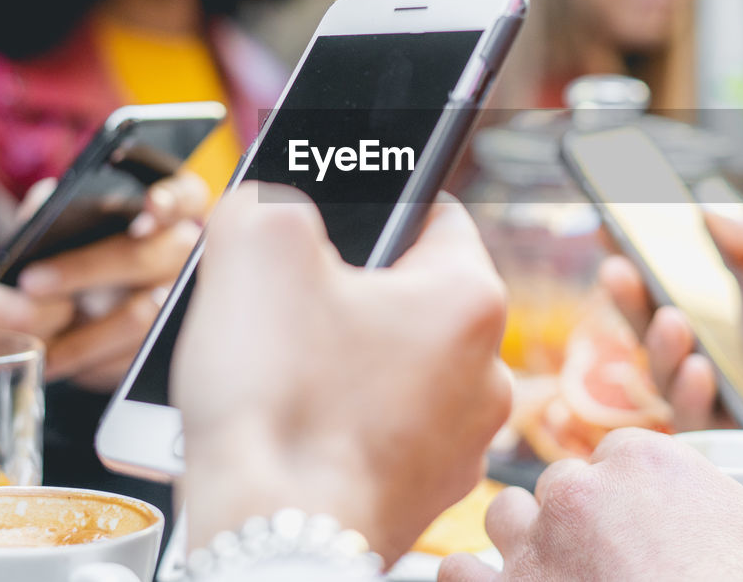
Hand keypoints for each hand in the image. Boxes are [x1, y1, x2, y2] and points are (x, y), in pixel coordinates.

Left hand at [16, 171, 207, 389]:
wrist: (101, 300)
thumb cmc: (94, 248)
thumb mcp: (83, 222)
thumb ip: (65, 208)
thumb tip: (45, 198)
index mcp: (176, 211)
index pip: (185, 198)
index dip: (171, 201)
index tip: (150, 206)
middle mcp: (187, 254)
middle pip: (146, 258)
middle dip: (85, 269)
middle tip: (32, 281)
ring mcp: (182, 301)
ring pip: (141, 317)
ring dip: (85, 331)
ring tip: (36, 336)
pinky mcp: (169, 343)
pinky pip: (134, 355)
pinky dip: (92, 360)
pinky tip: (57, 359)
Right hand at [173, 183, 511, 564]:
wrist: (274, 542)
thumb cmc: (282, 408)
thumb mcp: (256, 251)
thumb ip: (269, 200)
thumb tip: (272, 203)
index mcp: (469, 298)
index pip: (433, 213)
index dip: (373, 207)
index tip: (332, 218)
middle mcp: (486, 370)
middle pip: (409, 294)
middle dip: (346, 290)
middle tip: (288, 299)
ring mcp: (460, 440)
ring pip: (394, 364)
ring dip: (342, 356)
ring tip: (282, 368)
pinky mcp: (423, 490)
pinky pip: (382, 427)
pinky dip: (342, 418)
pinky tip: (293, 421)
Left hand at [440, 428, 742, 581]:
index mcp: (640, 458)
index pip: (620, 458)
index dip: (634, 494)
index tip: (650, 528)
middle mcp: (576, 488)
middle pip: (564, 487)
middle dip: (581, 518)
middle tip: (613, 562)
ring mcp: (533, 542)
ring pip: (508, 517)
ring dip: (524, 540)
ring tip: (554, 572)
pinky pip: (461, 572)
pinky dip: (473, 581)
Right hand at [603, 208, 742, 482]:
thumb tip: (705, 208)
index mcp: (721, 304)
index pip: (663, 276)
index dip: (631, 253)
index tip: (605, 225)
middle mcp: (708, 346)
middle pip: (646, 321)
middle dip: (626, 297)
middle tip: (617, 271)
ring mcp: (715, 392)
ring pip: (661, 371)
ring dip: (658, 346)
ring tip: (672, 323)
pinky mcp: (728, 435)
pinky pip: (693, 418)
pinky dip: (691, 393)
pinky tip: (700, 372)